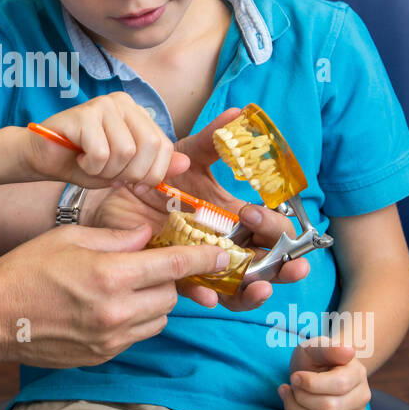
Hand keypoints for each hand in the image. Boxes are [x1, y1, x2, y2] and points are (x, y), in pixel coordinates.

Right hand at [0, 220, 234, 369]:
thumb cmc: (26, 269)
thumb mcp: (71, 237)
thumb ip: (117, 238)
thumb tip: (149, 237)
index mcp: (110, 275)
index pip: (174, 265)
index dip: (204, 259)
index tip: (224, 256)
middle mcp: (116, 312)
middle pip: (171, 295)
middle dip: (167, 279)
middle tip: (146, 265)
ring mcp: (110, 339)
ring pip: (159, 319)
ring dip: (153, 302)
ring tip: (126, 287)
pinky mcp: (102, 355)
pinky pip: (137, 336)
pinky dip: (135, 320)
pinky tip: (109, 306)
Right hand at [19, 92, 188, 190]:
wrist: (43, 158)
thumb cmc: (83, 163)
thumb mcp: (125, 171)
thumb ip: (155, 167)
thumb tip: (186, 164)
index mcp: (138, 113)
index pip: (164, 145)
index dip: (152, 173)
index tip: (134, 183)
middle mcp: (123, 103)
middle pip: (148, 145)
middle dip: (131, 172)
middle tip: (109, 173)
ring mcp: (103, 104)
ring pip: (125, 151)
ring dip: (107, 171)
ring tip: (92, 164)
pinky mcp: (83, 113)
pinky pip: (101, 152)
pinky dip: (90, 167)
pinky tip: (79, 159)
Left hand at [167, 108, 311, 296]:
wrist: (116, 188)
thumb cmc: (157, 171)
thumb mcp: (187, 154)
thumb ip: (213, 138)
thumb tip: (239, 113)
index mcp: (235, 215)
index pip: (273, 229)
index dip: (275, 226)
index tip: (250, 211)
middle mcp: (226, 242)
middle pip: (268, 263)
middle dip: (287, 266)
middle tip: (292, 264)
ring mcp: (204, 260)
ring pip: (240, 287)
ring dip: (255, 292)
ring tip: (261, 289)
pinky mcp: (177, 272)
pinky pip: (197, 292)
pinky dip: (207, 296)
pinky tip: (210, 296)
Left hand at [278, 336, 371, 409]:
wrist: (316, 372)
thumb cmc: (315, 359)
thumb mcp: (315, 346)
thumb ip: (328, 348)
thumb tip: (349, 351)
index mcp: (358, 373)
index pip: (338, 385)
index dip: (310, 383)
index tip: (295, 376)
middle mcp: (361, 398)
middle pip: (328, 408)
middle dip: (301, 397)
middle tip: (292, 385)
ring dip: (295, 408)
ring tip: (289, 393)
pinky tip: (293, 406)